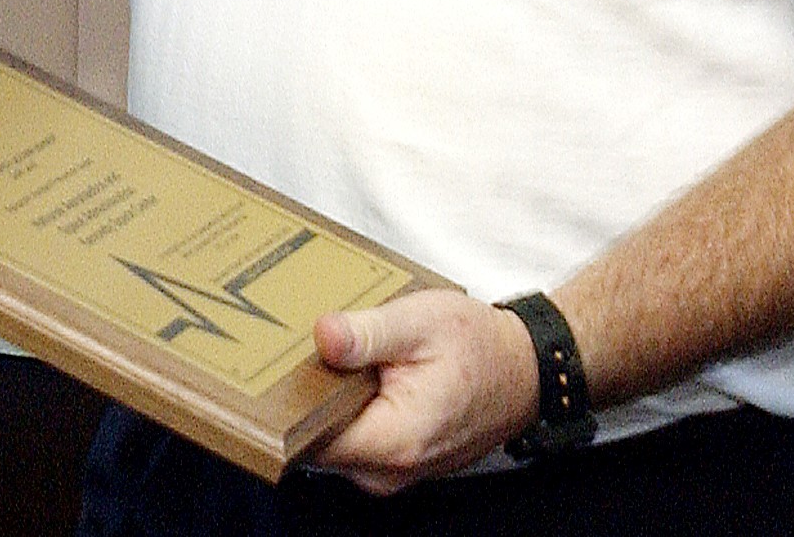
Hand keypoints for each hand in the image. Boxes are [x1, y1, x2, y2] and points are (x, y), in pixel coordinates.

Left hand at [302, 290, 538, 494]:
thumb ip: (368, 332)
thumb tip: (324, 336)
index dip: (284, 406)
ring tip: (331, 360)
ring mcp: (394, 471)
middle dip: (301, 401)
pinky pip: (353, 442)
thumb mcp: (420, 322)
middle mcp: (390, 469)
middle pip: (313, 442)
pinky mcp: (396, 463)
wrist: (523, 370)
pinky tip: (352, 377)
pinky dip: (346, 412)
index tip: (270, 371)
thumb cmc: (478, 347)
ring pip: (331, 443)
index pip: (307, 440)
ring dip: (324, 405)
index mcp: (394, 440)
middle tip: (295, 353)